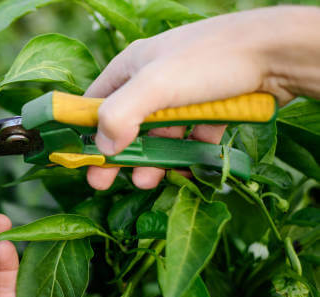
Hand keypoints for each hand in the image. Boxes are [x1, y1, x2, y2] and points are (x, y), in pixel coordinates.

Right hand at [85, 5, 319, 189]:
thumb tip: (102, 148)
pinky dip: (185, 157)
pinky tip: (185, 173)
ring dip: (151, 161)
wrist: (277, 53)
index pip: (96, 102)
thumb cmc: (209, 60)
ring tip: (149, 181)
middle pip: (126, 124)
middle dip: (118, 154)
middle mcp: (153, 81)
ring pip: (158, 136)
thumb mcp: (155, 84)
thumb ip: (121, 114)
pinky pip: (189, 139)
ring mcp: (182, 96)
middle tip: (105, 183)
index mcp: (132, 67)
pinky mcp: (209, 109)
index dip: (85, 132)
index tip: (81, 160)